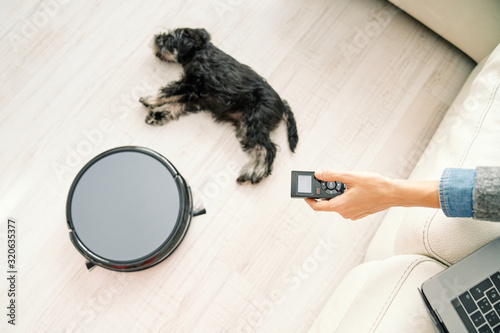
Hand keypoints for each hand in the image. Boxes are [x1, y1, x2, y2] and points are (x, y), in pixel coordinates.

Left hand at [304, 170, 438, 219]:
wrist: (393, 194)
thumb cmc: (375, 186)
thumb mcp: (350, 177)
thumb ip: (332, 176)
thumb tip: (318, 174)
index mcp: (340, 206)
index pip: (318, 206)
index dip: (309, 199)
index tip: (304, 193)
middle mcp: (345, 213)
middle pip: (329, 202)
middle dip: (327, 191)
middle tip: (330, 179)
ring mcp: (352, 214)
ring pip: (339, 203)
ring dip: (339, 192)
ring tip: (348, 182)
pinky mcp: (359, 213)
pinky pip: (347, 204)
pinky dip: (347, 196)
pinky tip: (355, 188)